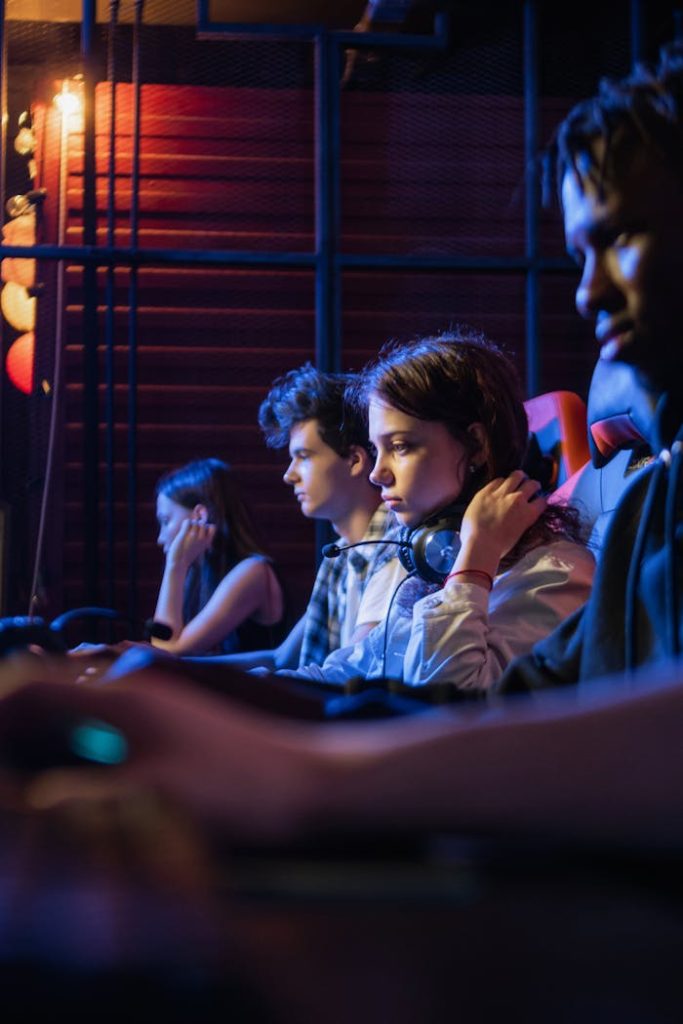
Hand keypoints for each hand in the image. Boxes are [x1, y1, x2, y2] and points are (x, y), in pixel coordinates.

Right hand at [0, 669, 320, 843]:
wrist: (309, 784)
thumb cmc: (238, 789)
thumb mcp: (151, 797)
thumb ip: (81, 796)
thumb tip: (30, 797)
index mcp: (121, 700)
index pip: (32, 689)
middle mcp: (132, 693)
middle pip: (48, 697)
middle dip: (12, 726)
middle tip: (2, 768)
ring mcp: (152, 709)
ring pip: (74, 714)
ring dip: (41, 737)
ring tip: (21, 774)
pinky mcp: (167, 730)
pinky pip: (102, 731)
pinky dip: (74, 750)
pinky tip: (73, 781)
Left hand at [166, 518, 215, 571]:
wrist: (179, 563)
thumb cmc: (188, 555)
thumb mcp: (200, 547)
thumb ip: (202, 537)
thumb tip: (202, 523)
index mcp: (207, 541)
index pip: (212, 527)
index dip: (207, 526)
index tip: (200, 532)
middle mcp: (202, 538)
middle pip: (203, 523)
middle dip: (197, 525)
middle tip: (191, 532)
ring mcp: (193, 536)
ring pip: (195, 522)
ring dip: (191, 524)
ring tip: (186, 532)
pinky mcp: (184, 534)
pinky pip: (187, 521)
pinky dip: (185, 523)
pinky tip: (182, 529)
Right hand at [456, 470, 546, 575]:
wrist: (482, 544)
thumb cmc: (471, 534)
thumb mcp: (471, 511)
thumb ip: (481, 504)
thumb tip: (486, 506)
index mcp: (486, 492)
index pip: (500, 480)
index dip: (505, 484)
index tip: (506, 490)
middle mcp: (503, 492)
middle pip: (517, 475)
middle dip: (521, 479)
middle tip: (524, 486)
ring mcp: (517, 500)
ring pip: (531, 483)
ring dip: (534, 486)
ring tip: (536, 491)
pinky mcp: (528, 513)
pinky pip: (541, 501)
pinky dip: (542, 501)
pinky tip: (540, 505)